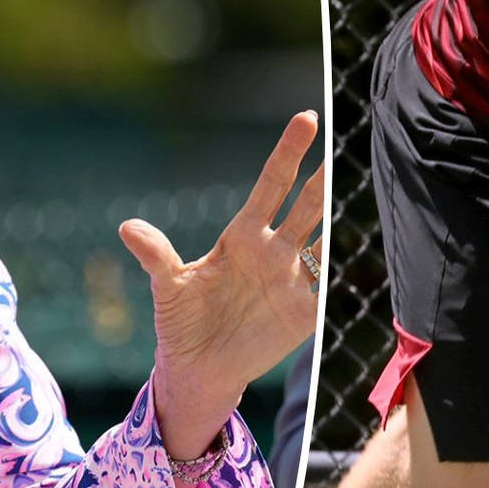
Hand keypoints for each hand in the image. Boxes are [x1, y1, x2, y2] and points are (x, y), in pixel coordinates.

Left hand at [120, 111, 323, 459]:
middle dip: (321, 175)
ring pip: (324, 239)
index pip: (271, 185)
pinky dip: (341, 270)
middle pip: (305, 205)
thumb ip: (156, 256)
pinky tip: (357, 251)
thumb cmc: (181, 322)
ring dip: (338, 215)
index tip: (305, 118)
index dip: (288, 152)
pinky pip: (328, 286)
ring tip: (361, 184)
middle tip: (341, 141)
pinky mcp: (303, 313)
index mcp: (242, 236)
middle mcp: (272, 251)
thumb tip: (127, 228)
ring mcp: (291, 280)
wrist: (199, 369)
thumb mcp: (168, 287)